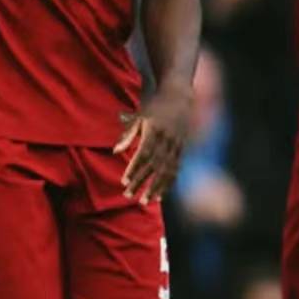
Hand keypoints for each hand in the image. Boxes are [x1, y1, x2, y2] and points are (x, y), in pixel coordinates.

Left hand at [117, 85, 190, 204]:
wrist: (180, 97)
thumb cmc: (155, 107)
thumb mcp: (140, 117)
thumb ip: (128, 135)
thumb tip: (115, 152)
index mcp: (154, 131)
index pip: (143, 155)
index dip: (134, 169)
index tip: (124, 181)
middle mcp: (166, 140)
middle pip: (153, 166)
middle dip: (141, 182)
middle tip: (128, 195)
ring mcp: (176, 146)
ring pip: (166, 171)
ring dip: (156, 188)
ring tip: (145, 201)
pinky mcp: (182, 150)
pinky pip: (175, 170)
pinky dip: (168, 183)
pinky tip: (161, 195)